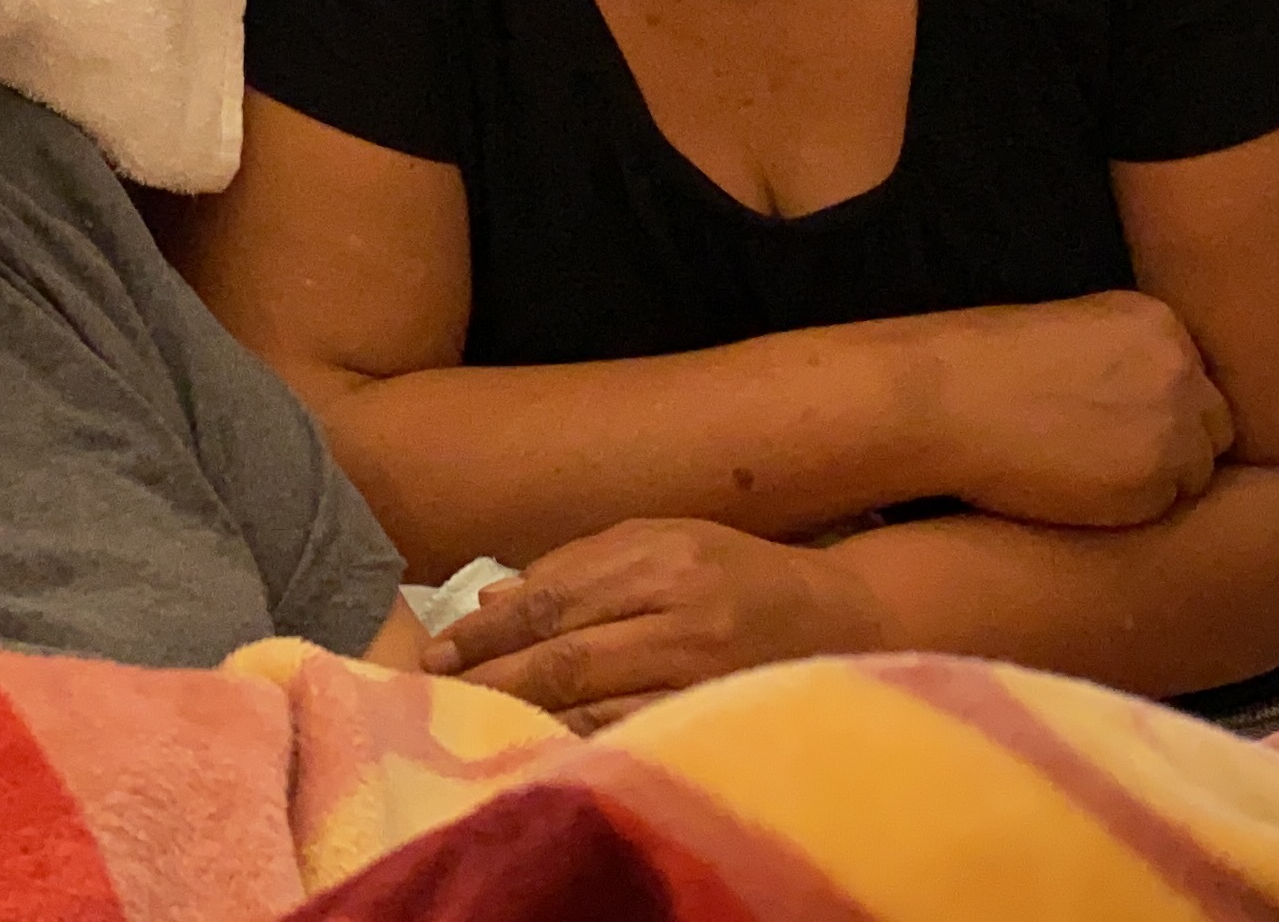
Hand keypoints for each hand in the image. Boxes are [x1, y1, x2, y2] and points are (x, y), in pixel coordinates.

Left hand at [421, 520, 878, 733]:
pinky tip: (538, 737)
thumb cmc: (740, 574)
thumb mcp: (666, 539)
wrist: (841, 620)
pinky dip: (575, 738)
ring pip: (591, 705)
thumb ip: (581, 564)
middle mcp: (682, 618)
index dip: (489, 630)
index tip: (439, 650)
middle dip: (491, 676)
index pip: (553, 599)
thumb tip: (493, 597)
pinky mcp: (712, 716)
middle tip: (436, 689)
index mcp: (663, 560)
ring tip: (472, 716)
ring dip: (524, 713)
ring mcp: (701, 677)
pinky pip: (627, 734)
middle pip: (564, 656)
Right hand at [934, 290, 1233, 526]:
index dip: (1163, 407)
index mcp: (1159, 322)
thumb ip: (1124, 357)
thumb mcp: (1071, 332)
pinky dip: (1133, 508)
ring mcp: (1172, 427)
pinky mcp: (1152, 483)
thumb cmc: (983, 364)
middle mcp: (1180, 370)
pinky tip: (1082, 493)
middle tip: (1113, 456)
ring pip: (1196, 471)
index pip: (1195, 378)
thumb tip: (1143, 401)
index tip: (1120, 422)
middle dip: (1175, 443)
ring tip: (1094, 477)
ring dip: (1159, 479)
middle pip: (1212, 424)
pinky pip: (1167, 507)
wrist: (944, 400)